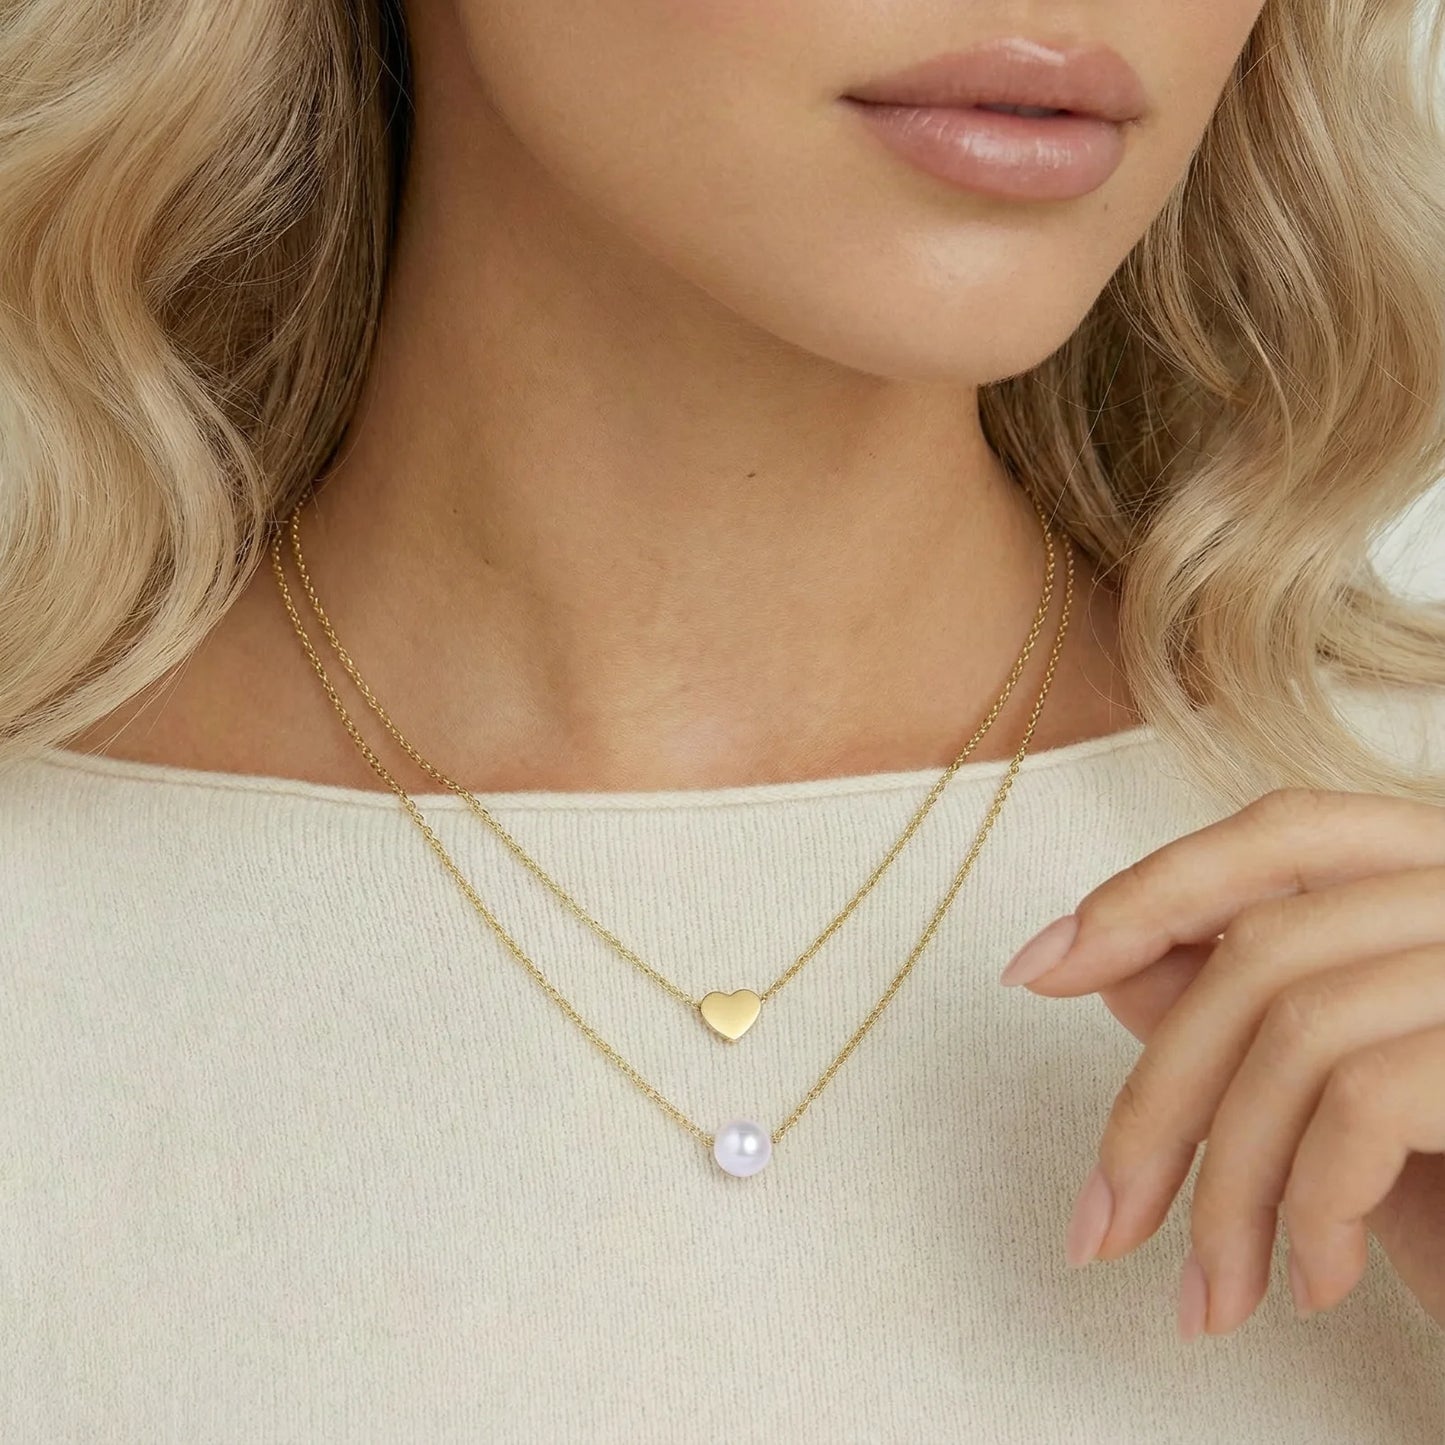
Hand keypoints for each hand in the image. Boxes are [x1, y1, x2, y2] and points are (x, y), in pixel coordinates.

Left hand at [998, 787, 1444, 1339]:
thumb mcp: (1355, 1096)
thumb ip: (1254, 1008)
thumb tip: (1111, 959)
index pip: (1283, 832)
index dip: (1151, 888)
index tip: (1039, 967)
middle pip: (1262, 948)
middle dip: (1158, 1102)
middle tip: (1101, 1227)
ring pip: (1296, 1029)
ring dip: (1226, 1187)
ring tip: (1214, 1295)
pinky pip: (1364, 1099)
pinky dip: (1309, 1204)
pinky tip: (1312, 1284)